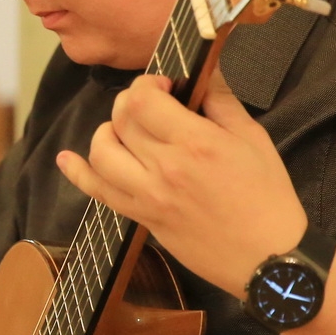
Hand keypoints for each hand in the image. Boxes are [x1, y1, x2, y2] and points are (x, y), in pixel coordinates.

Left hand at [56, 68, 305, 295]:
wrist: (267, 260)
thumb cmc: (268, 199)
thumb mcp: (254, 139)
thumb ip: (223, 102)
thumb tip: (202, 74)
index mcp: (195, 144)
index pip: (141, 100)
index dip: (146, 84)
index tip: (164, 86)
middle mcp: (164, 169)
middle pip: (120, 121)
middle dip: (130, 103)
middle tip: (151, 105)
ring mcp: (148, 196)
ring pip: (101, 153)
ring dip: (107, 132)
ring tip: (126, 130)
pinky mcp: (143, 218)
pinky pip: (99, 193)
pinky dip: (78, 173)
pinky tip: (67, 159)